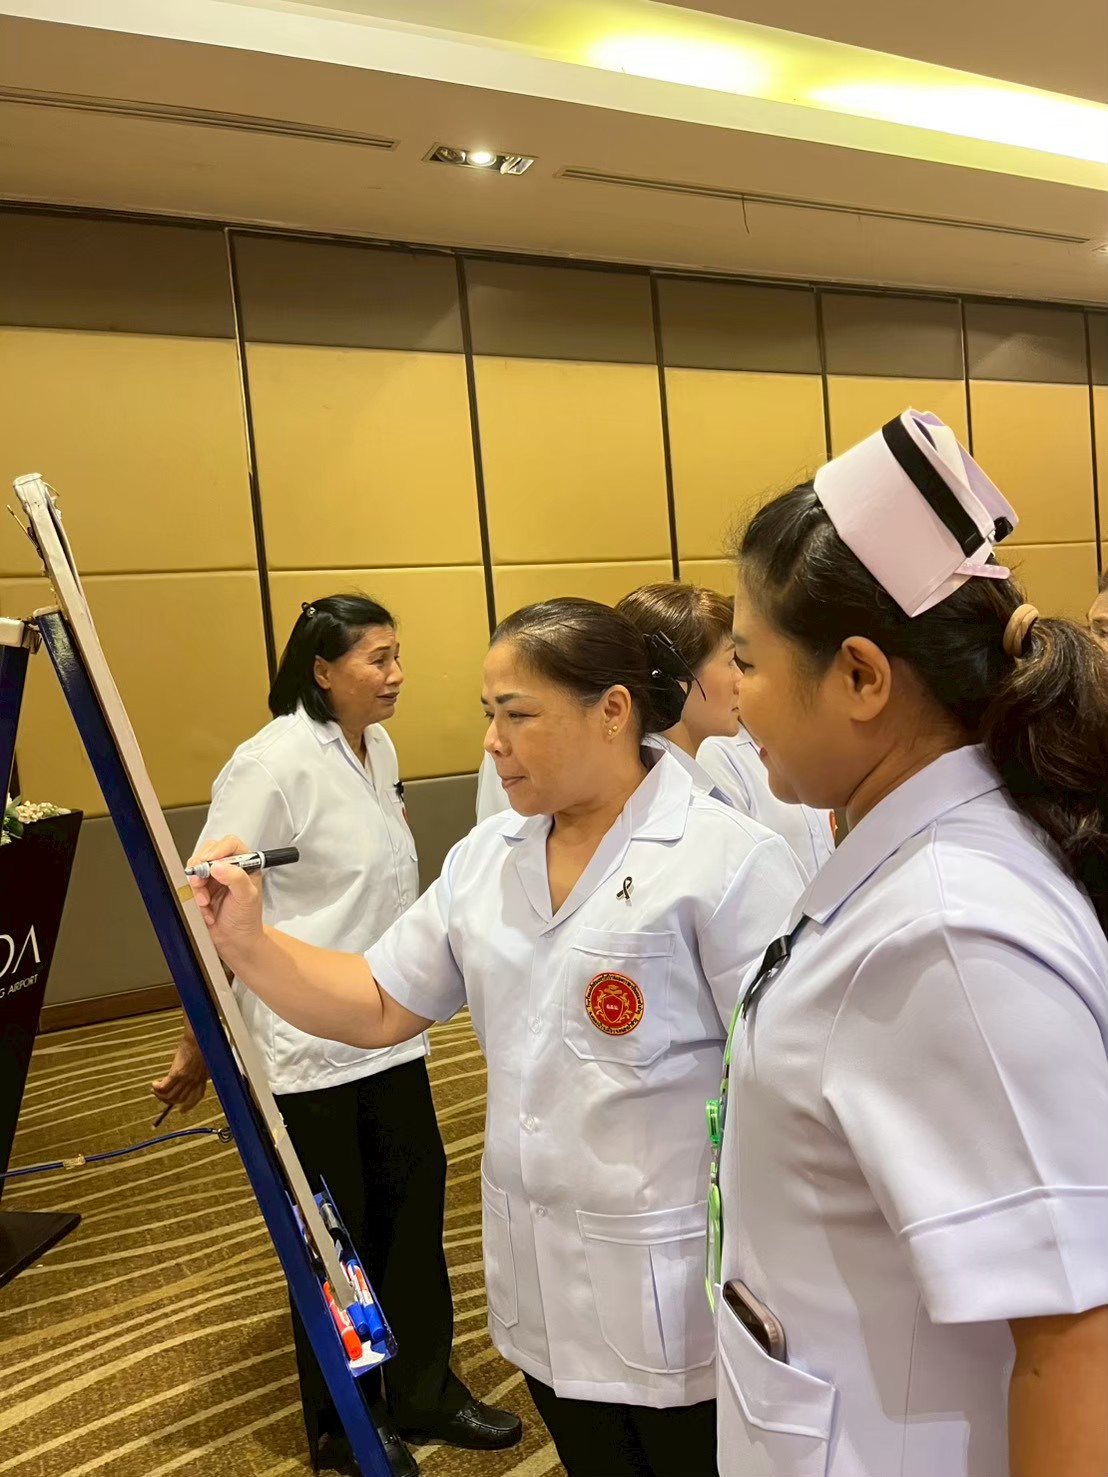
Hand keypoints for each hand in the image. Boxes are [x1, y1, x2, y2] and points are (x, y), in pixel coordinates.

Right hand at [151, 1031, 208, 1110]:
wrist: (198, 1037)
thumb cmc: (201, 1044)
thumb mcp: (204, 1060)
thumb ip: (199, 1069)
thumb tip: (192, 1074)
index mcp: (202, 1079)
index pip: (196, 1098)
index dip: (189, 1106)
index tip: (182, 1110)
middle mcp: (194, 1081)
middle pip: (179, 1099)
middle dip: (168, 1100)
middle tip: (160, 1095)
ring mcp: (185, 1078)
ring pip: (170, 1095)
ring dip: (160, 1095)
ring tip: (154, 1090)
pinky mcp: (176, 1073)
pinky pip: (163, 1087)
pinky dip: (156, 1088)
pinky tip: (154, 1083)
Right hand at [187, 834, 264, 969]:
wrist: (235, 942)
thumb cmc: (247, 920)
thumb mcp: (247, 898)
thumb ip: (236, 879)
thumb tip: (219, 866)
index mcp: (246, 864)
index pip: (231, 844)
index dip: (219, 849)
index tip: (210, 861)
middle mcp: (230, 868)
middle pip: (209, 852)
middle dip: (202, 867)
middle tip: (201, 881)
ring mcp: (214, 878)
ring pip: (197, 867)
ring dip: (197, 885)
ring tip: (205, 901)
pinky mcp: (202, 889)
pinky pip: (190, 885)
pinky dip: (194, 896)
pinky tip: (204, 908)